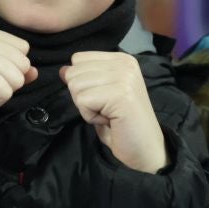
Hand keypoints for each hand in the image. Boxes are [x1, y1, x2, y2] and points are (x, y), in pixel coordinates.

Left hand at [61, 51, 167, 173]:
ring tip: (109, 114)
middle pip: (74, 72)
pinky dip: (90, 117)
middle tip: (106, 109)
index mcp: (121, 59)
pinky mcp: (119, 93)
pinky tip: (109, 120)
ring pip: (76, 86)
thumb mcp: (100, 95)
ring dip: (86, 107)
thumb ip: (84, 79)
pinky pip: (83, 101)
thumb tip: (63, 70)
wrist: (145, 149)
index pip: (78, 59)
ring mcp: (123, 77)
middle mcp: (124, 63)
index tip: (103, 98)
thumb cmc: (123, 125)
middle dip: (82, 96)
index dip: (82, 83)